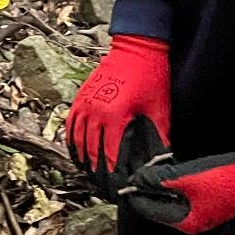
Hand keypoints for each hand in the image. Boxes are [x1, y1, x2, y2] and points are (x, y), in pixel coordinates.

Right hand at [65, 34, 170, 192]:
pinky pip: (71, 122)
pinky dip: (72, 139)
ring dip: (82, 158)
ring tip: (89, 174)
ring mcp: (84, 102)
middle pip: (89, 150)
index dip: (112, 174)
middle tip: (102, 187)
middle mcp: (94, 110)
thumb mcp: (159, 108)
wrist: (137, 45)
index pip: (109, 154)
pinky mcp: (81, 95)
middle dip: (95, 171)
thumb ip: (160, 136)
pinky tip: (78, 150)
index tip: (116, 189)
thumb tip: (164, 159)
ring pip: (76, 138)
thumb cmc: (150, 74)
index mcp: (114, 115)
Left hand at [122, 151, 234, 234]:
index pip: (150, 211)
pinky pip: (185, 194)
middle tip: (137, 172)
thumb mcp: (187, 178)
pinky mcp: (211, 201)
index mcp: (184, 222)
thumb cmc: (224, 180)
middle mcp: (192, 222)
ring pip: (173, 200)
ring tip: (150, 170)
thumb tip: (137, 180)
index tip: (126, 180)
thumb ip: (160, 180)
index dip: (136, 195)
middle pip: (161, 207)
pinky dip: (175, 185)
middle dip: (148, 190)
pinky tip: (171, 172)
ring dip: (161, 187)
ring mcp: (203, 212)